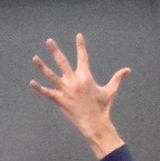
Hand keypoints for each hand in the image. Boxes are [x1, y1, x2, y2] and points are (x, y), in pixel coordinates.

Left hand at [29, 34, 129, 157]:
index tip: (78, 36)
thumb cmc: (103, 108)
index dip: (81, 46)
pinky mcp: (60, 101)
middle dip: (55, 51)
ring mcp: (66, 91)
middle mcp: (74, 81)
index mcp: (86, 77)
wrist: (95, 124)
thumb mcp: (111, 91)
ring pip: (51, 75)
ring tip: (35, 58)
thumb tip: (127, 70)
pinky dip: (39, 88)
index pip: (83, 57)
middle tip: (48, 41)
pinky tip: (32, 83)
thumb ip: (117, 79)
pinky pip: (47, 93)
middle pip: (62, 62)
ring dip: (42, 66)